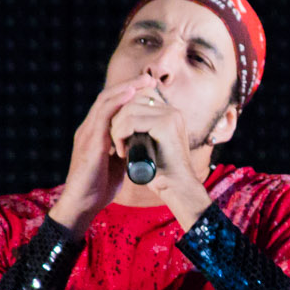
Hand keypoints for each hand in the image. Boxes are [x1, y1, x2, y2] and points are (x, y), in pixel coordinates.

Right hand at [47, 75, 154, 231]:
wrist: (82, 205)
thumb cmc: (98, 188)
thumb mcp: (116, 164)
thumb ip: (125, 150)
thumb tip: (142, 142)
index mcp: (94, 134)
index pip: (110, 106)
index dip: (127, 94)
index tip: (147, 88)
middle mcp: (88, 129)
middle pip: (107, 98)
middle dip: (129, 86)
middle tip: (149, 78)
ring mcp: (87, 134)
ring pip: (104, 102)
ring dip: (126, 89)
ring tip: (143, 81)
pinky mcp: (89, 143)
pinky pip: (103, 117)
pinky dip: (117, 103)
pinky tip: (130, 96)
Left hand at [106, 77, 194, 192]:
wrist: (176, 190)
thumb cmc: (160, 174)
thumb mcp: (148, 146)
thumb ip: (140, 132)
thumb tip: (119, 121)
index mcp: (169, 114)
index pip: (137, 100)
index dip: (121, 116)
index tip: (116, 137)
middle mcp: (172, 111)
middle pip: (131, 101)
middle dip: (116, 120)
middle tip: (114, 143)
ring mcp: (171, 116)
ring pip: (129, 109)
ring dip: (117, 129)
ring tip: (118, 148)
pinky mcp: (166, 124)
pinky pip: (131, 121)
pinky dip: (120, 135)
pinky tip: (121, 151)